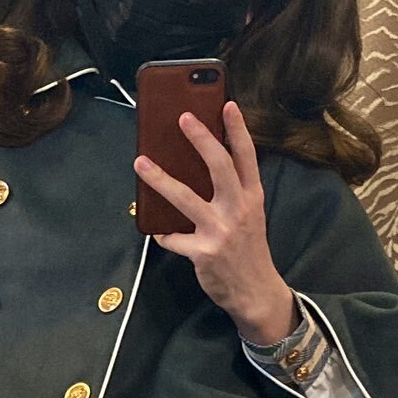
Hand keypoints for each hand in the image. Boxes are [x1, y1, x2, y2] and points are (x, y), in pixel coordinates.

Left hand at [135, 101, 295, 344]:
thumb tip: (197, 169)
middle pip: (219, 166)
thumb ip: (232, 194)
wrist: (256, 293)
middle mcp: (238, 209)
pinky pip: (174, 237)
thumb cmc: (248, 251)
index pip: (247, 157)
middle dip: (201, 139)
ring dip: (159, 179)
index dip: (238, 130)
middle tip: (183, 117)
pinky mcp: (203, 252)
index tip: (227, 104)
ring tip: (140, 162)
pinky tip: (158, 232)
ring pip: (185, 197)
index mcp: (252, 197)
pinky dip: (163, 234)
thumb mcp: (250, 217)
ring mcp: (220, 230)